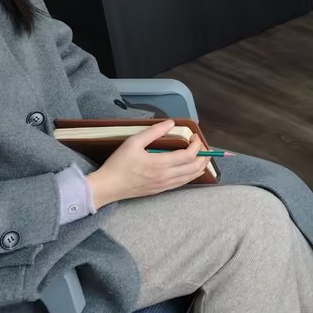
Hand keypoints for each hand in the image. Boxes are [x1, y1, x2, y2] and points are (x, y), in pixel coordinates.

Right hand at [85, 119, 204, 207]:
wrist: (108, 187)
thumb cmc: (119, 164)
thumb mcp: (133, 142)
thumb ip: (154, 131)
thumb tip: (171, 123)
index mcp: (160, 164)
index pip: (189, 155)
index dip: (197, 145)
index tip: (194, 136)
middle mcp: (166, 176)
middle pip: (195, 167)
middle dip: (204, 156)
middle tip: (202, 145)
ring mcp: (164, 185)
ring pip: (191, 177)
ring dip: (201, 166)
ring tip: (202, 156)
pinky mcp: (161, 190)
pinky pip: (183, 183)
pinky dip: (192, 175)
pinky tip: (191, 168)